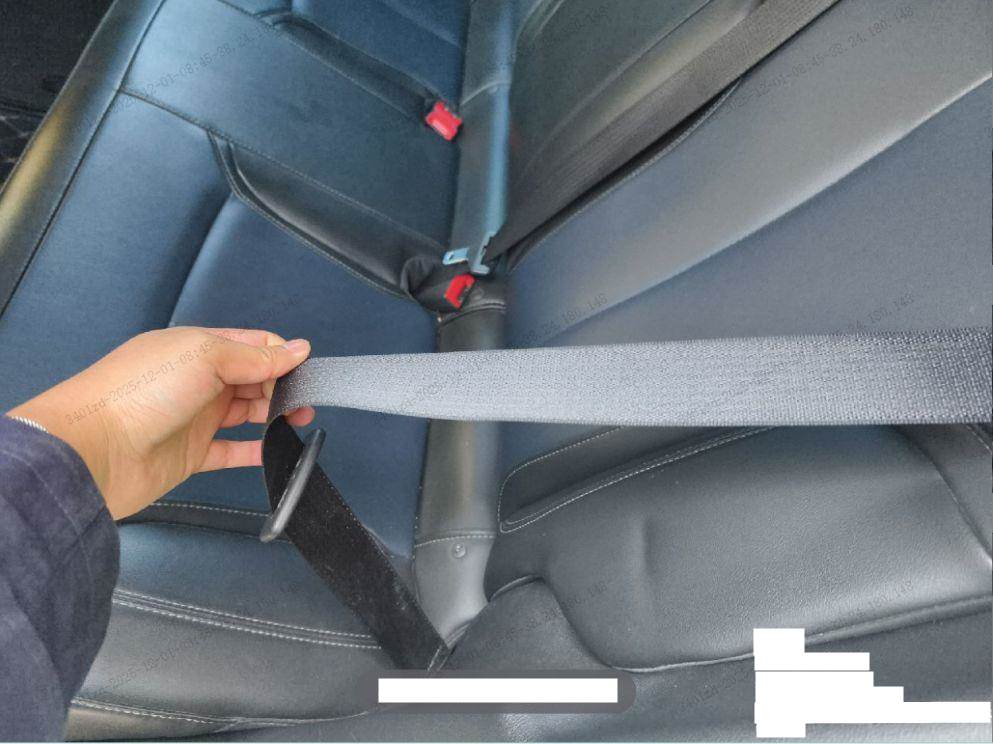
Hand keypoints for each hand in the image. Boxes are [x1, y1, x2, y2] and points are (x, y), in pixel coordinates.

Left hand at [8, 327, 314, 518]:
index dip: (280, 355)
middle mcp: (195, 380)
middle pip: (252, 378)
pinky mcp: (190, 454)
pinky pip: (232, 450)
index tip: (304, 369)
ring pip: (246, 413)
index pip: (250, 344)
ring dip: (273, 416)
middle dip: (283, 385)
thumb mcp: (204, 356)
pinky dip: (255, 450)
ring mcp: (193, 417)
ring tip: (297, 421)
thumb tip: (297, 349)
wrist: (92, 450)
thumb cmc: (137, 393)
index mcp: (196, 347)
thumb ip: (255, 357)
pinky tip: (274, 449)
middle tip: (305, 400)